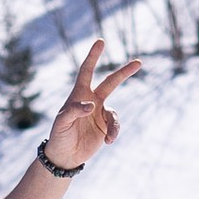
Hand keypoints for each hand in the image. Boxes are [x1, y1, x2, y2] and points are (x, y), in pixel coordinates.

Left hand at [39, 40, 140, 170]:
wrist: (65, 156)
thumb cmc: (59, 136)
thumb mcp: (62, 123)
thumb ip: (74, 111)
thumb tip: (90, 105)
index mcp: (78, 95)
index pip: (87, 71)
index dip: (93, 56)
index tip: (101, 42)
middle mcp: (91, 101)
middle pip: (110, 82)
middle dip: (124, 72)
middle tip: (138, 62)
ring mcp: (99, 113)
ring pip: (114, 113)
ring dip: (114, 125)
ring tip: (110, 138)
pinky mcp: (105, 127)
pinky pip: (115, 126)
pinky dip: (114, 133)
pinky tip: (109, 142)